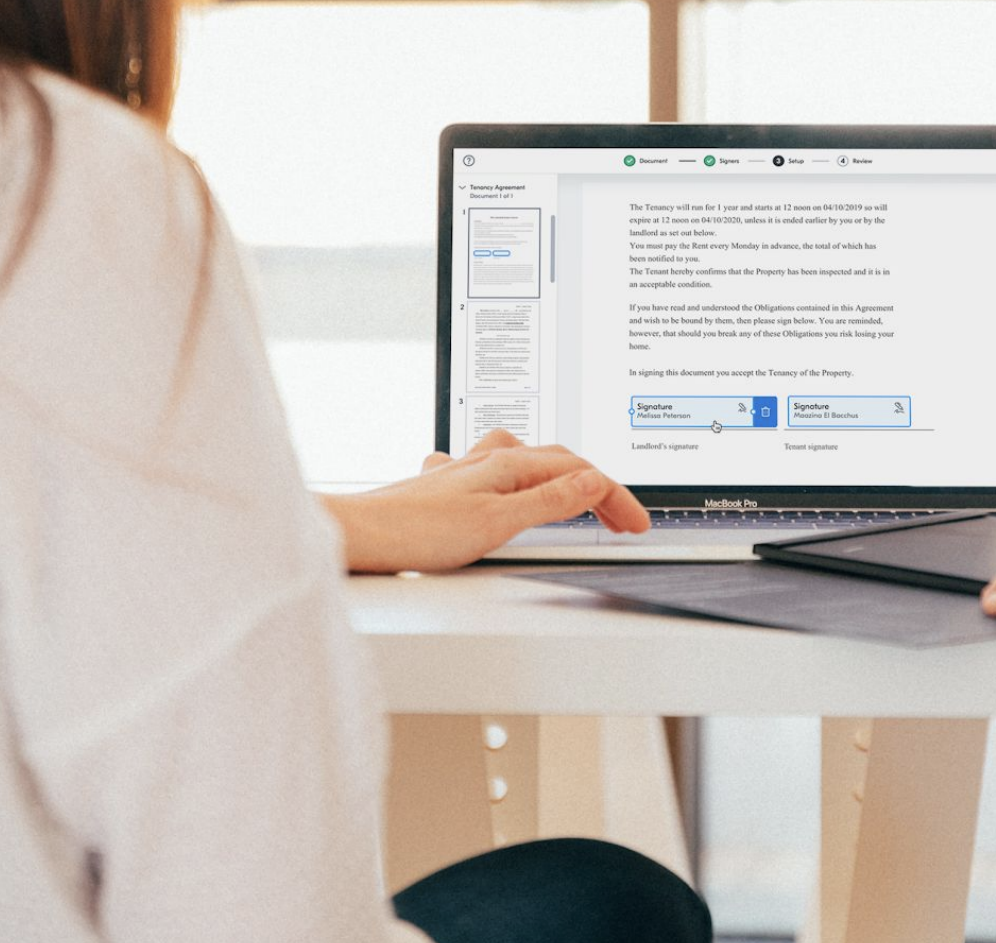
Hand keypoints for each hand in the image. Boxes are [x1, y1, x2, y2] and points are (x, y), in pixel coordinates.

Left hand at [319, 429, 650, 572]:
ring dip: (560, 474)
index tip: (636, 524)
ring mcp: (466, 472)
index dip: (615, 498)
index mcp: (507, 464)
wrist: (358, 535)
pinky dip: (517, 480)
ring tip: (578, 493)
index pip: (580, 473)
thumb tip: (595, 481)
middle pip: (558, 461)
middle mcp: (487, 460)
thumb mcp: (498, 522)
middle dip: (597, 486)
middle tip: (621, 519)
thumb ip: (549, 501)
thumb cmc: (415, 530)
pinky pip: (493, 471)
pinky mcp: (446, 489)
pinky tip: (505, 489)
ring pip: (526, 460)